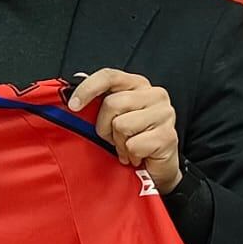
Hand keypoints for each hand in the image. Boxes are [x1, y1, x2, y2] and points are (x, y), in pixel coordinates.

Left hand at [68, 68, 181, 193]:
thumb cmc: (132, 139)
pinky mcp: (168, 136)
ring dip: (119, 143)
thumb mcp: (113, 116)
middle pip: (112, 104)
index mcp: (138, 84)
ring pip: (122, 125)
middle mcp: (155, 95)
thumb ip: (99, 101)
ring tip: (128, 147)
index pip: (109, 76)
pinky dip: (130, 155)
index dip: (88, 88)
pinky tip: (138, 156)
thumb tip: (74, 85)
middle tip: (113, 139)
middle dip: (105, 127)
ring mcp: (165, 114)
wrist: (156, 167)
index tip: (73, 105)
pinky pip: (133, 145)